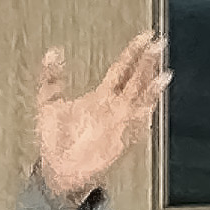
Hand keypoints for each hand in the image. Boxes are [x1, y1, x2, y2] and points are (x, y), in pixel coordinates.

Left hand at [35, 35, 168, 208]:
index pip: (122, 69)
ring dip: (151, 86)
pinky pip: (136, 126)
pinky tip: (150, 105)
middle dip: (148, 62)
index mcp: (100, 97)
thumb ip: (50, 77)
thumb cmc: (54, 142)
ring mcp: (119, 124)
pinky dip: (144, 115)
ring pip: (140, 100)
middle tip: (158, 44)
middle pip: (136, 80)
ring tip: (162, 72)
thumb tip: (53, 52)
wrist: (55, 172)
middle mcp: (114, 108)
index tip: (144, 37)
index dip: (133, 53)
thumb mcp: (47, 103)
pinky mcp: (120, 142)